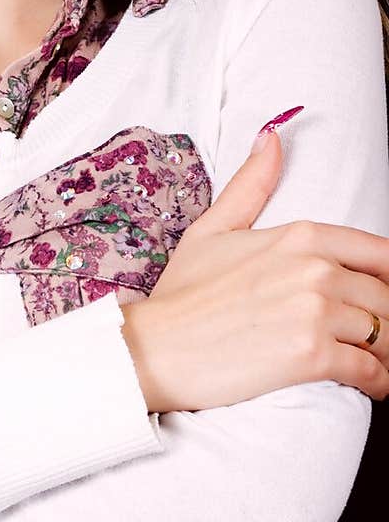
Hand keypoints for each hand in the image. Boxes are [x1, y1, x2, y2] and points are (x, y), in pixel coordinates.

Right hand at [120, 123, 388, 412]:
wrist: (155, 348)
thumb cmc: (183, 294)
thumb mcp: (213, 229)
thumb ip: (251, 184)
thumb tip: (272, 136)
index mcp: (301, 236)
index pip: (380, 253)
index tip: (388, 296)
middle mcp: (315, 269)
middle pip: (388, 297)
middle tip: (383, 337)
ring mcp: (315, 311)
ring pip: (385, 334)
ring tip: (382, 364)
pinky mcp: (311, 356)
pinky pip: (370, 370)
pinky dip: (378, 381)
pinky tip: (373, 385)